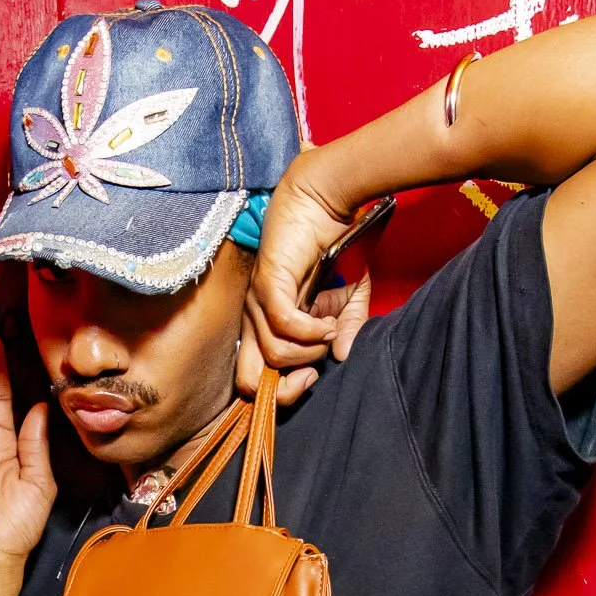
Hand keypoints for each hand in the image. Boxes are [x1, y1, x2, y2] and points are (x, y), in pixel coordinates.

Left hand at [237, 165, 374, 405]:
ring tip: (328, 330)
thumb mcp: (348, 298)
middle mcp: (255, 318)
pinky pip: (282, 323)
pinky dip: (309, 330)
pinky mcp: (266, 283)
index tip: (314, 378)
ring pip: (272, 353)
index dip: (282, 391)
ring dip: (308, 351)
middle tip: (313, 375)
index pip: (254, 378)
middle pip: (248, 379)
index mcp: (267, 326)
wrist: (327, 203)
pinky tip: (324, 322)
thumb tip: (343, 357)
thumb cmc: (334, 247)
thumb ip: (345, 329)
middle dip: (283, 388)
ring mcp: (256, 302)